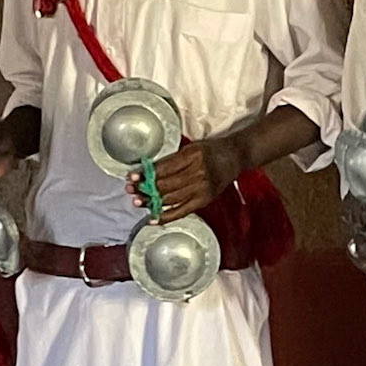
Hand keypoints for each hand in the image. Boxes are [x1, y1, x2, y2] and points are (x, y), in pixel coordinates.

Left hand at [127, 136, 242, 220]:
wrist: (235, 157)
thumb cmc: (211, 150)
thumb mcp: (191, 148)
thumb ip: (172, 159)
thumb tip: (148, 171)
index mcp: (192, 156)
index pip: (164, 168)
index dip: (146, 174)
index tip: (132, 176)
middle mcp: (198, 173)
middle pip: (165, 184)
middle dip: (145, 188)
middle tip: (131, 189)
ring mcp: (202, 189)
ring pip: (171, 198)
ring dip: (152, 201)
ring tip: (138, 201)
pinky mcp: (204, 200)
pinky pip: (182, 211)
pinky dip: (166, 216)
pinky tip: (153, 218)